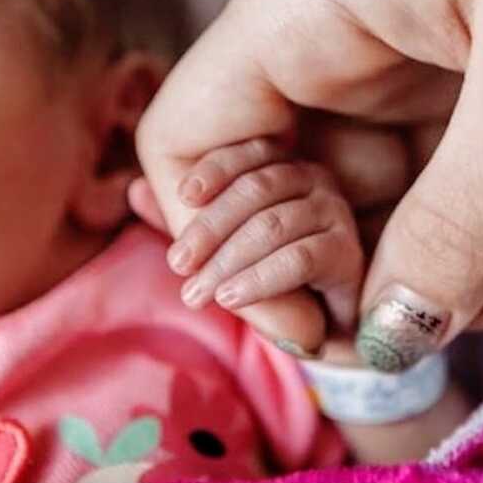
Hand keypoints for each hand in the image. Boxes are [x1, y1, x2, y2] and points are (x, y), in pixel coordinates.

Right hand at [138, 0, 482, 369]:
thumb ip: (466, 215)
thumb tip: (393, 334)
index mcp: (304, 10)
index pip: (192, 144)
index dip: (226, 247)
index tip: (316, 325)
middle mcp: (329, 41)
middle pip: (289, 194)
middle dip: (367, 277)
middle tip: (455, 324)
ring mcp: (391, 66)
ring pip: (378, 204)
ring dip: (455, 268)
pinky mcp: (451, 86)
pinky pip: (443, 186)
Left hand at [165, 138, 362, 332]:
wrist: (321, 326)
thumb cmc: (269, 276)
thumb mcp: (221, 248)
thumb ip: (187, 221)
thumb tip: (134, 189)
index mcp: (283, 166)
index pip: (247, 156)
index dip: (214, 170)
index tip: (182, 196)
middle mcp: (314, 179)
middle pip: (256, 190)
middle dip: (209, 229)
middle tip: (178, 265)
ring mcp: (335, 212)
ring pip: (272, 226)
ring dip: (226, 262)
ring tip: (196, 293)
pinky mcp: (348, 251)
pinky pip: (299, 258)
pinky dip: (259, 279)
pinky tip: (231, 298)